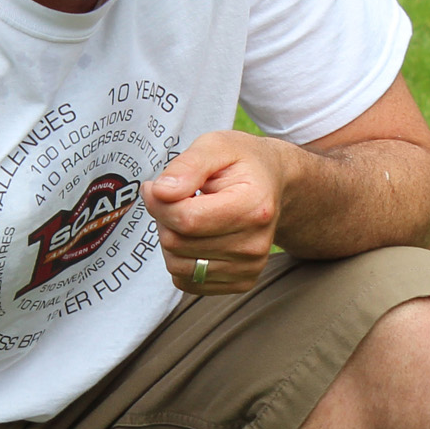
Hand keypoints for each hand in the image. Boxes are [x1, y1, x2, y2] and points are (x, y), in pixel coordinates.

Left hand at [142, 131, 292, 293]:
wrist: (274, 185)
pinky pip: (187, 281)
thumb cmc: (242, 163)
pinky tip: (195, 236)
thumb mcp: (216, 146)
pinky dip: (180, 258)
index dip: (158, 202)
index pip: (187, 219)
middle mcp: (255, 245)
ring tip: (188, 215)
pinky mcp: (241, 283)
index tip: (155, 187)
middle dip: (164, 218)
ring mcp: (249, 268)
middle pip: (177, 243)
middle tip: (176, 199)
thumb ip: (187, 165)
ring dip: (171, 239)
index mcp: (253, 208)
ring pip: (176, 265)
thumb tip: (160, 192)